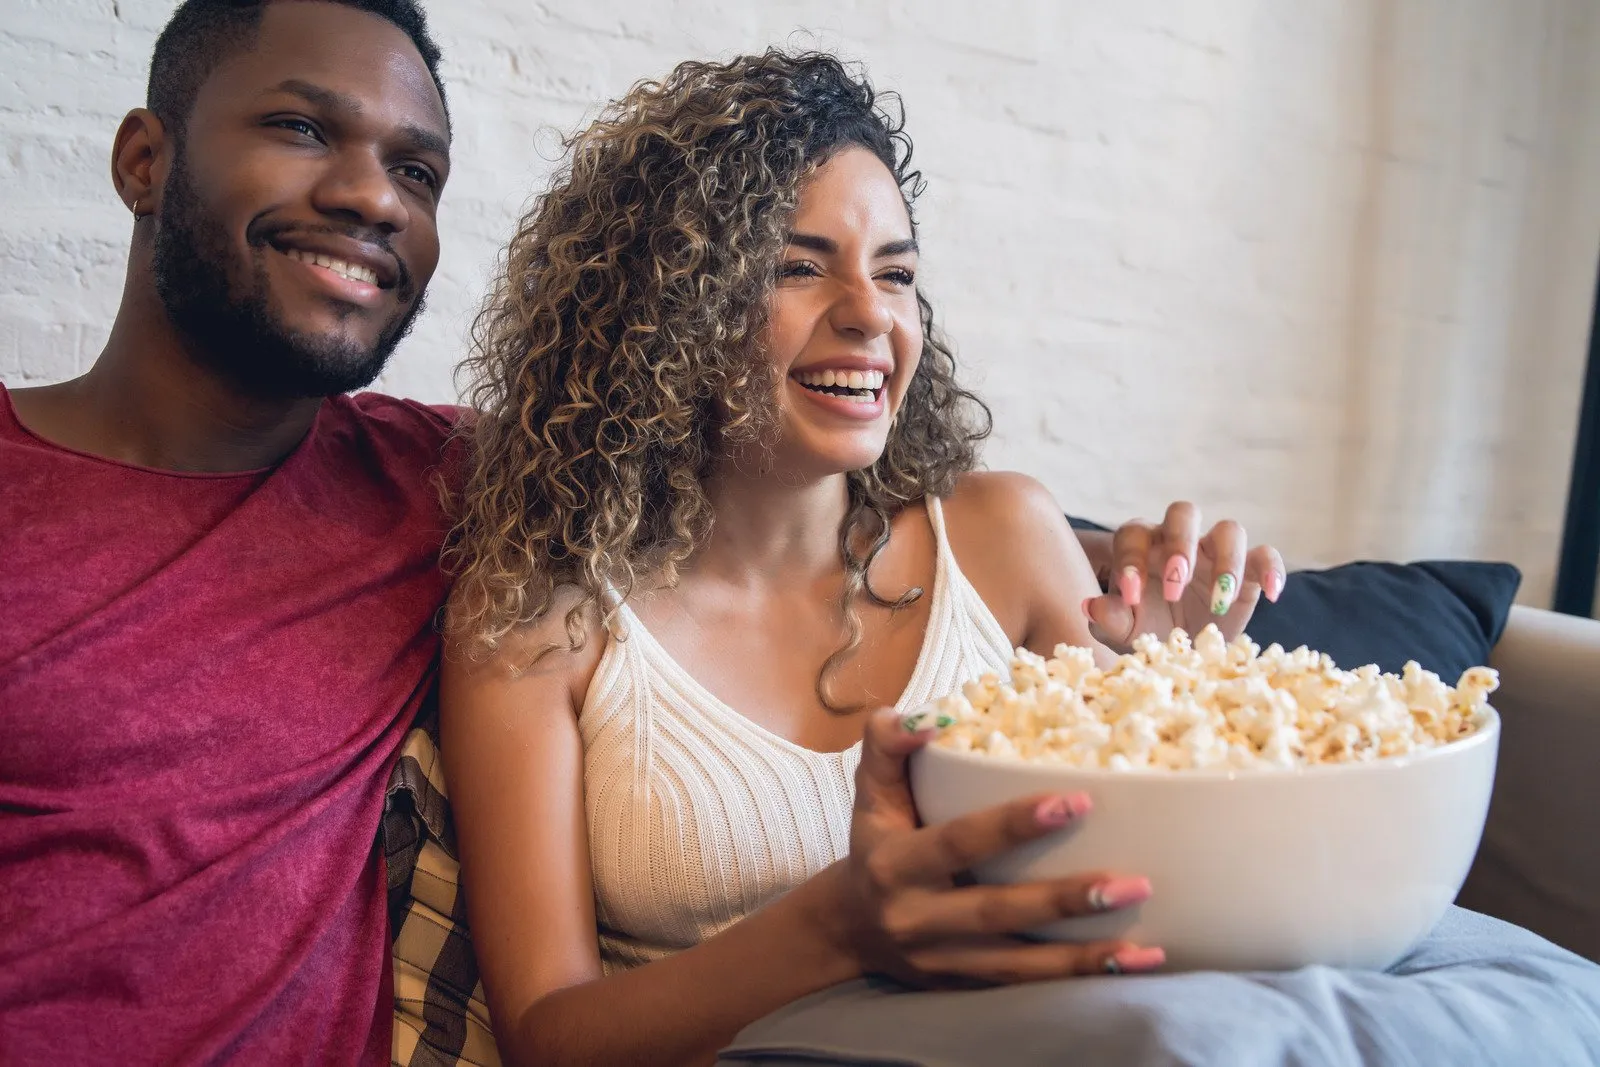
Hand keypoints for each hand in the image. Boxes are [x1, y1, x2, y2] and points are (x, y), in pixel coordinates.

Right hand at [822, 708, 1164, 986]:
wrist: (849, 927)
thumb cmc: (876, 841)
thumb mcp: (870, 791)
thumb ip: (889, 746)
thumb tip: (932, 718)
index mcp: (896, 864)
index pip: (960, 842)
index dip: (1014, 824)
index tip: (1077, 803)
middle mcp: (918, 918)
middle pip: (998, 912)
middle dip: (1066, 900)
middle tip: (1134, 882)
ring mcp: (942, 961)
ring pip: (1018, 965)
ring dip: (1084, 958)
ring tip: (1146, 947)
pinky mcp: (963, 988)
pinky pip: (1025, 989)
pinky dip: (1078, 981)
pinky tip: (1130, 965)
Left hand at [1085, 502, 1285, 650]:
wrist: (1187, 652)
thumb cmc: (1150, 631)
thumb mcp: (1126, 632)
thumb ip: (1108, 618)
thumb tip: (1091, 606)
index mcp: (1143, 546)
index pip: (1134, 534)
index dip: (1131, 559)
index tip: (1130, 595)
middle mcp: (1180, 540)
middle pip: (1183, 513)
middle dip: (1180, 546)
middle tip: (1175, 586)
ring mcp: (1216, 551)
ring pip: (1229, 530)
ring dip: (1226, 563)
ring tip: (1218, 602)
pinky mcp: (1250, 569)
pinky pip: (1266, 555)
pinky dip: (1271, 569)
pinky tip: (1271, 594)